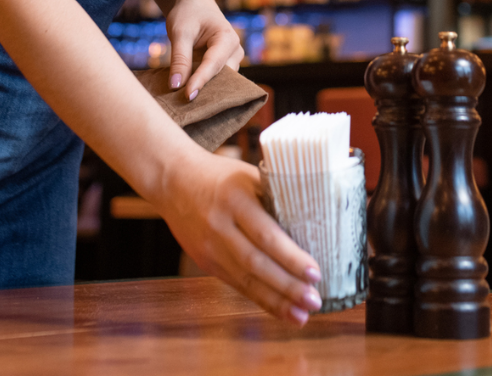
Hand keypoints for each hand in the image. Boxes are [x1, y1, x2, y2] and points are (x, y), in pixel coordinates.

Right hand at [154, 150, 320, 324]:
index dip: (290, 257)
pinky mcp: (205, 262)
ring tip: (301, 315)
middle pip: (256, 263)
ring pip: (245, 280)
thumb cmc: (219, 176)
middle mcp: (219, 225)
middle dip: (287, 286)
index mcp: (235, 198)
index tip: (315, 273)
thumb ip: (276, 195)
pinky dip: (259, 299)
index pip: (265, 234)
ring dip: (275, 301)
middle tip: (314, 301)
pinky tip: (279, 310)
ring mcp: (209, 247)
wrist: (173, 181)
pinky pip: (236, 284)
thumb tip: (318, 219)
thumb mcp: (248, 176)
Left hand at [164, 0, 243, 100]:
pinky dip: (204, 88)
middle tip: (186, 107)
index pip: (214, 64)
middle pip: (221, 77)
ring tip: (187, 105)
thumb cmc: (188, 14)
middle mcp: (235, 51)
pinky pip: (216, 81)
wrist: (194, 4)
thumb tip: (175, 86)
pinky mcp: (224, 66)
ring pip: (221, 82)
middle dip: (206, 90)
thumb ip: (179, 59)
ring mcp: (232, 60)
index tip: (187, 96)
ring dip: (205, 91)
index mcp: (227, 38)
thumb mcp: (180, 32)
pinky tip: (189, 97)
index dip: (201, 81)